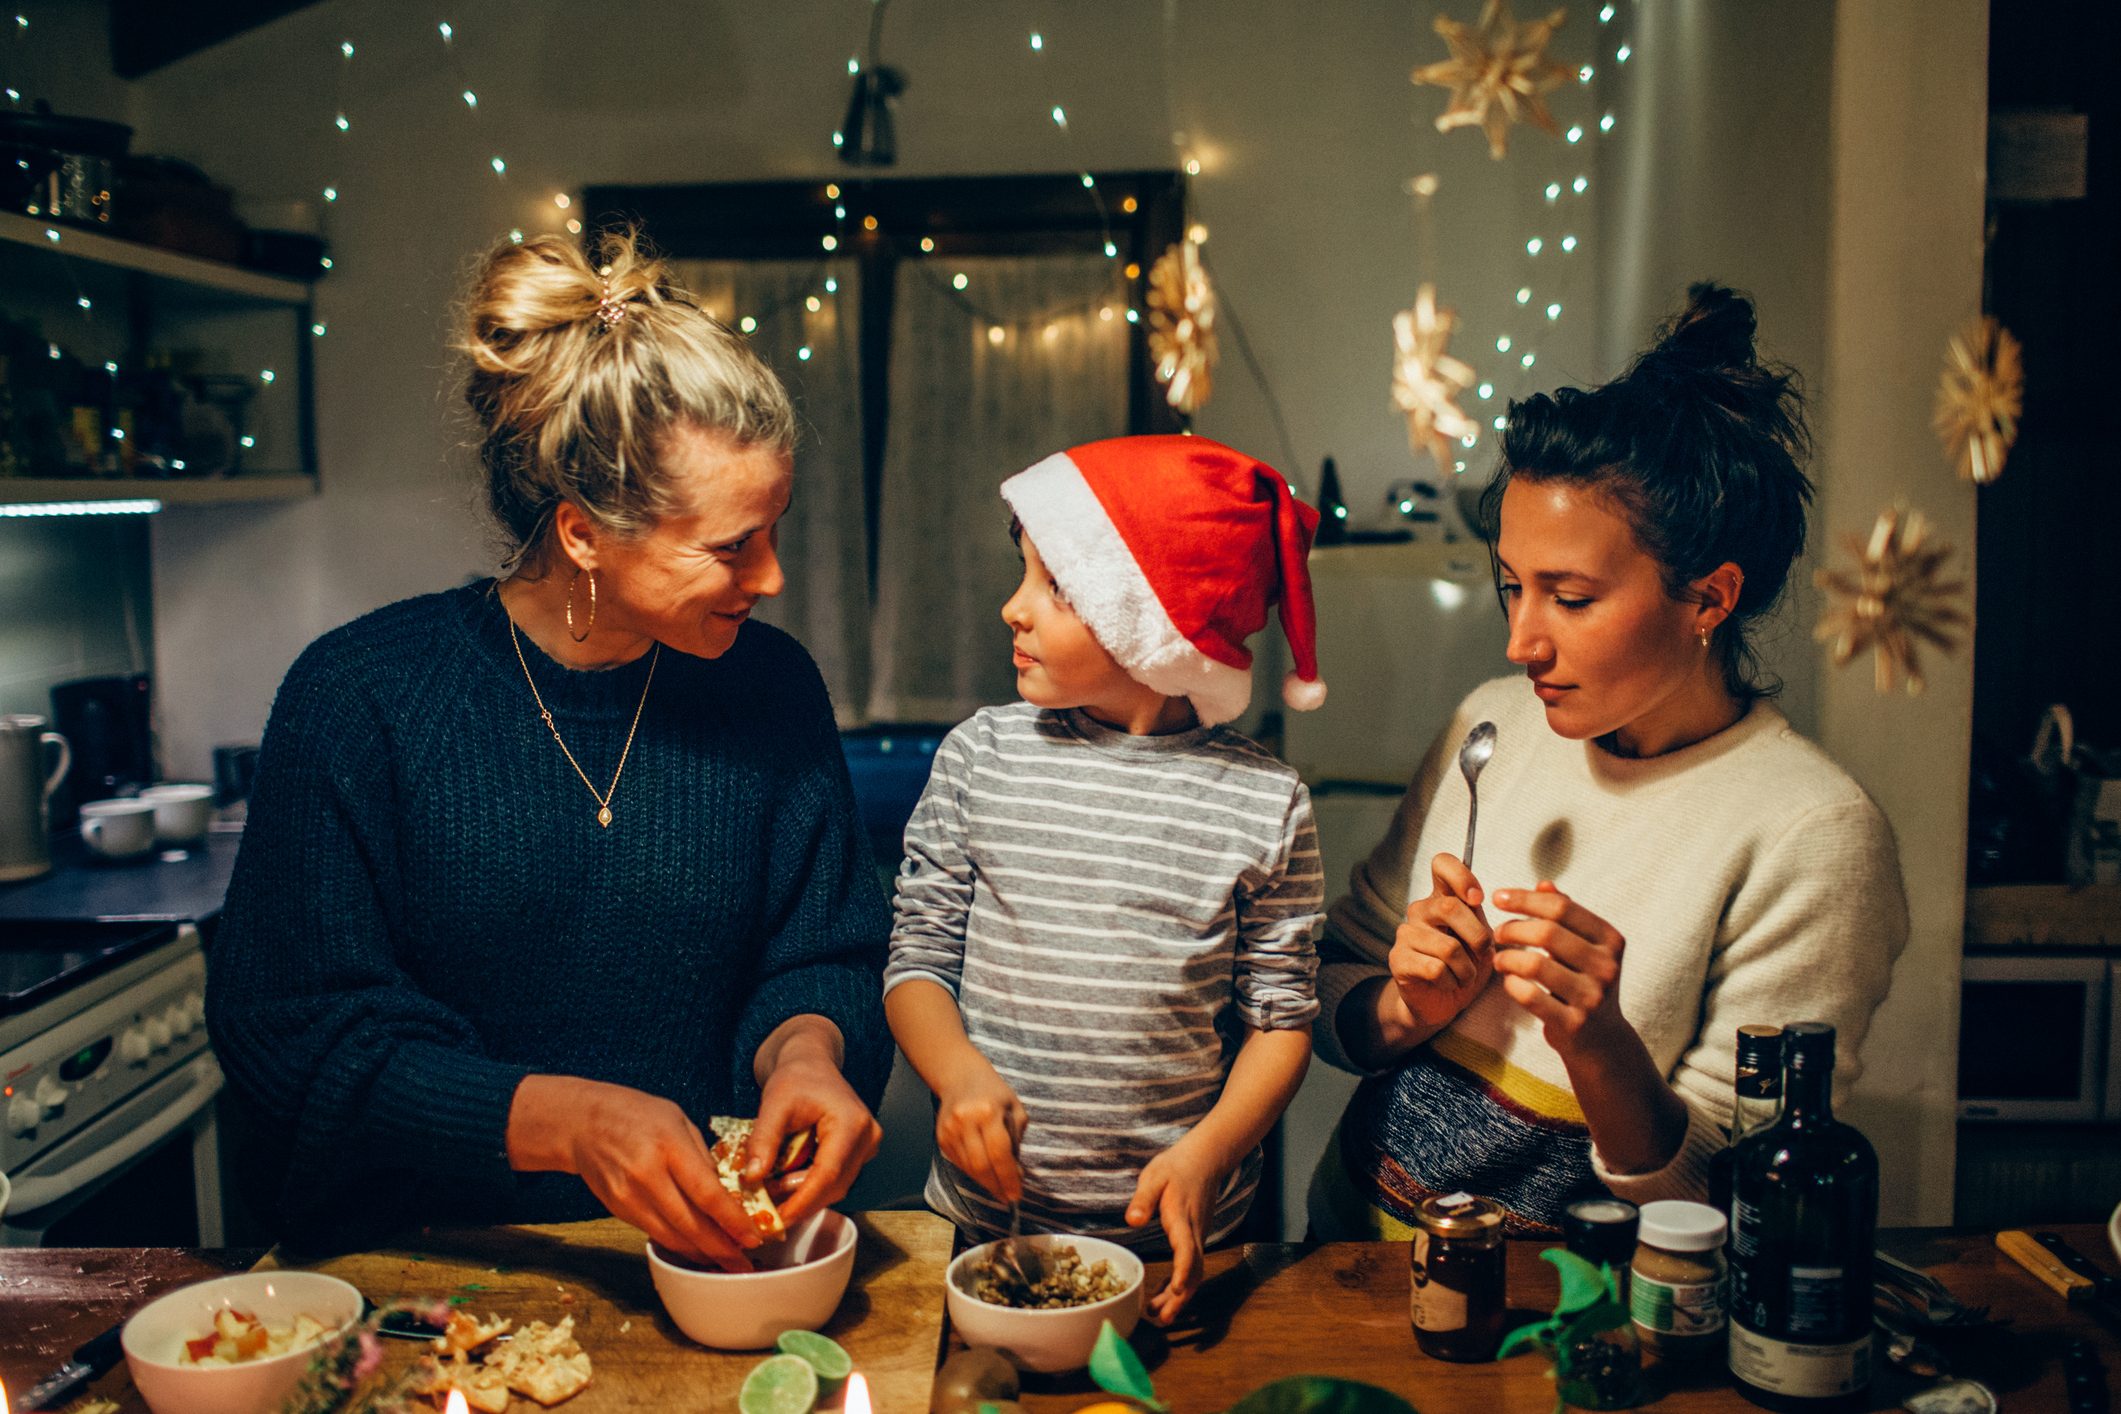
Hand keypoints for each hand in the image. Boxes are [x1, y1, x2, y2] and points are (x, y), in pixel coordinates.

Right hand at [509, 1075, 760, 1271]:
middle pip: (690, 1223)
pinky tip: (697, 1250)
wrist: (583, 1123)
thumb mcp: (678, 1120)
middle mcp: (648, 1175)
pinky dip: (678, 1245)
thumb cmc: (638, 1114)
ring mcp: (629, 1196)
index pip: (706, 1193)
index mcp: (669, 1146)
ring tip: (726, 1263)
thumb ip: (702, 1157)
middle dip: (721, 1248)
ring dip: (702, 1254)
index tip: (753, 1236)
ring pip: (672, 1236)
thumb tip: (728, 1193)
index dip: (732, 1220)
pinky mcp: (619, 1210)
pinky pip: (655, 1233)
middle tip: (745, 1263)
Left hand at [750, 1045, 883, 1228]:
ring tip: (770, 1194)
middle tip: (766, 1211)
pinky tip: (784, 1184)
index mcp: (851, 1123)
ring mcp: (867, 1146)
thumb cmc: (796, 1077)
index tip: (777, 1220)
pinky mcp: (858, 1152)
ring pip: (835, 1187)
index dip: (802, 1201)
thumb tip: (752, 1178)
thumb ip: (764, 1140)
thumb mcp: (774, 1104)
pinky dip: (809, 1186)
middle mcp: (867, 1137)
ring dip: (803, 1195)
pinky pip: (834, 1179)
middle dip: (799, 1202)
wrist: (811, 1064)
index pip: (828, 1174)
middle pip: (834, 1185)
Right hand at [935, 1058, 1027, 1204]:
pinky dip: (974, 1173)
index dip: (1009, 1178)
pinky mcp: (941, 1137)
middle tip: (1008, 1197)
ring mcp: (950, 1130)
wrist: (960, 1076)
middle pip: (981, 1165)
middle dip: (997, 1186)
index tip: (1016, 1195)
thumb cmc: (994, 1092)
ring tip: (999, 1187)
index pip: (999, 1154)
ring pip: (969, 1168)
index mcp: (988, 1112)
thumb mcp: (1014, 1109)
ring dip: (986, 1182)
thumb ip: (1016, 1139)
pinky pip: (959, 1163)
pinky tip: (985, 1174)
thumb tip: (1015, 1173)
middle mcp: (966, 1121)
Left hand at [1126, 1137, 1221, 1323]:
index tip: (1175, 1291)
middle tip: (1163, 1319)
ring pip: (1194, 1274)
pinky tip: (1164, 1296)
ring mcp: (1197, 1238)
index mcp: (1182, 1219)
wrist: (1204, 1160)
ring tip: (1159, 1316)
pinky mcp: (1194, 1240)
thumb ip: (1143, 1199)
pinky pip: (1191, 1268)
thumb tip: (1132, 1220)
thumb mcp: (1154, 1177)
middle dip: (1180, 1298)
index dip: (1182, 1271)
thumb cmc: (1176, 1167)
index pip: (1187, 1249)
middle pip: (1193, 1272)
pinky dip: (1179, 1285)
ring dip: (1179, 1297)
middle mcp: (1194, 1234)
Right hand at [1387, 853, 1494, 1030]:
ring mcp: (1405, 934)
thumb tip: (1486, 899)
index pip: (1442, 864)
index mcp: (1442, 898)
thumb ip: (1485, 920)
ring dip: (1467, 970)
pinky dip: (1451, 982)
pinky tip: (1447, 984)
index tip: (1477, 899)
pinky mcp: (1398, 959)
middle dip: (1478, 937)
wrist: (1442, 1004)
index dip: (1461, 876)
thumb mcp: (1483, 942)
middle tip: (1484, 955)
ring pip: (1448, 947)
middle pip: (1450, 907)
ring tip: (1464, 976)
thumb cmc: (1465, 968)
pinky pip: (1435, 969)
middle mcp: (1420, 910)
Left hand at [1491, 881, 1627, 1057]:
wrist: (1601, 1039)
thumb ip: (1566, 915)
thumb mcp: (1585, 947)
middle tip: (1497, 932)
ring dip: (1507, 958)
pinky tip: (1508, 981)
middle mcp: (1607, 966)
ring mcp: (1592, 996)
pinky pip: (1530, 996)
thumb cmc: (1585, 983)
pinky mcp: (1573, 1022)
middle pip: (1547, 932)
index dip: (1524, 899)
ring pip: (1535, 964)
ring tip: (1499, 959)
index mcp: (1611, 940)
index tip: (1497, 897)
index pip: (1561, 907)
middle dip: (1512, 928)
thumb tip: (1543, 885)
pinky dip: (1512, 985)